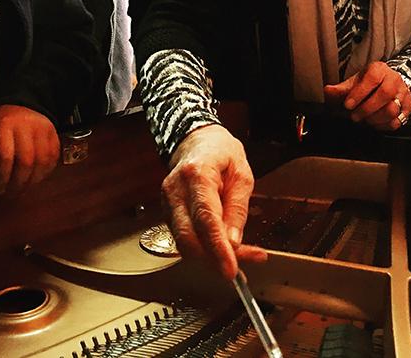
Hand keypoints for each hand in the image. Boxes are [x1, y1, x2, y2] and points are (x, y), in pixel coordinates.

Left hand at [0, 104, 59, 194]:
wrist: (18, 104)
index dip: (2, 177)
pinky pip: (53, 157)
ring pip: (43, 161)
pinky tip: (35, 179)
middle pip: (26, 161)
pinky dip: (46, 172)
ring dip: (33, 180)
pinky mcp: (54, 132)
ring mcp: (43, 128)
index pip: (6, 156)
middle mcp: (26, 124)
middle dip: (18, 182)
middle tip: (11, 194)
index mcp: (4, 124)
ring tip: (23, 189)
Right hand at [161, 124, 266, 280]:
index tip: (231, 270)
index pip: (205, 219)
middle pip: (188, 238)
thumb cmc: (221, 152)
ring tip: (236, 257)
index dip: (218, 249)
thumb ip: (238, 208)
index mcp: (197, 175)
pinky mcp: (167, 211)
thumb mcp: (242, 174)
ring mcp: (167, 201)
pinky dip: (202, 248)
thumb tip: (234, 242)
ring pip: (183, 243)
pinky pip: (183, 237)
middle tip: (239, 268)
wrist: (196, 140)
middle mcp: (176, 190)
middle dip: (213, 259)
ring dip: (209, 257)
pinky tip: (220, 248)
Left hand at [324, 61, 410, 130]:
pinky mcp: (408, 107)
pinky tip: (375, 123)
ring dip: (375, 118)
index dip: (359, 93)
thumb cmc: (370, 82)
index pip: (372, 79)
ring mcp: (403, 93)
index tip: (347, 105)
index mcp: (379, 70)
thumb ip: (341, 88)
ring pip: (393, 109)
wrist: (390, 82)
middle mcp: (394, 80)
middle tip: (354, 116)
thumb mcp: (355, 81)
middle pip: (385, 95)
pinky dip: (384, 125)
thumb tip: (328, 91)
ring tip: (364, 120)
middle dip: (367, 109)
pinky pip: (399, 120)